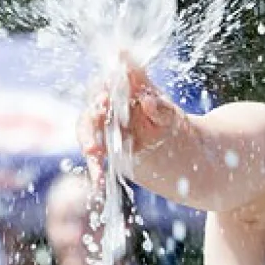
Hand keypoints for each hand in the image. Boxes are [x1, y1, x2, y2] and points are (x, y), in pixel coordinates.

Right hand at [79, 52, 181, 190]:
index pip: (110, 83)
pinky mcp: (103, 148)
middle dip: (94, 112)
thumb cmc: (169, 124)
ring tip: (93, 152)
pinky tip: (99, 182)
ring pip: (88, 130)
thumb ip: (158, 106)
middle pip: (94, 106)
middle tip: (99, 112)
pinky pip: (95, 157)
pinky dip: (95, 169)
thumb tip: (147, 100)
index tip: (106, 96)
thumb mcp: (168, 113)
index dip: (107, 87)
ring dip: (89, 140)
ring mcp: (103, 127)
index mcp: (124, 90)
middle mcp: (110, 107)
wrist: (176, 152)